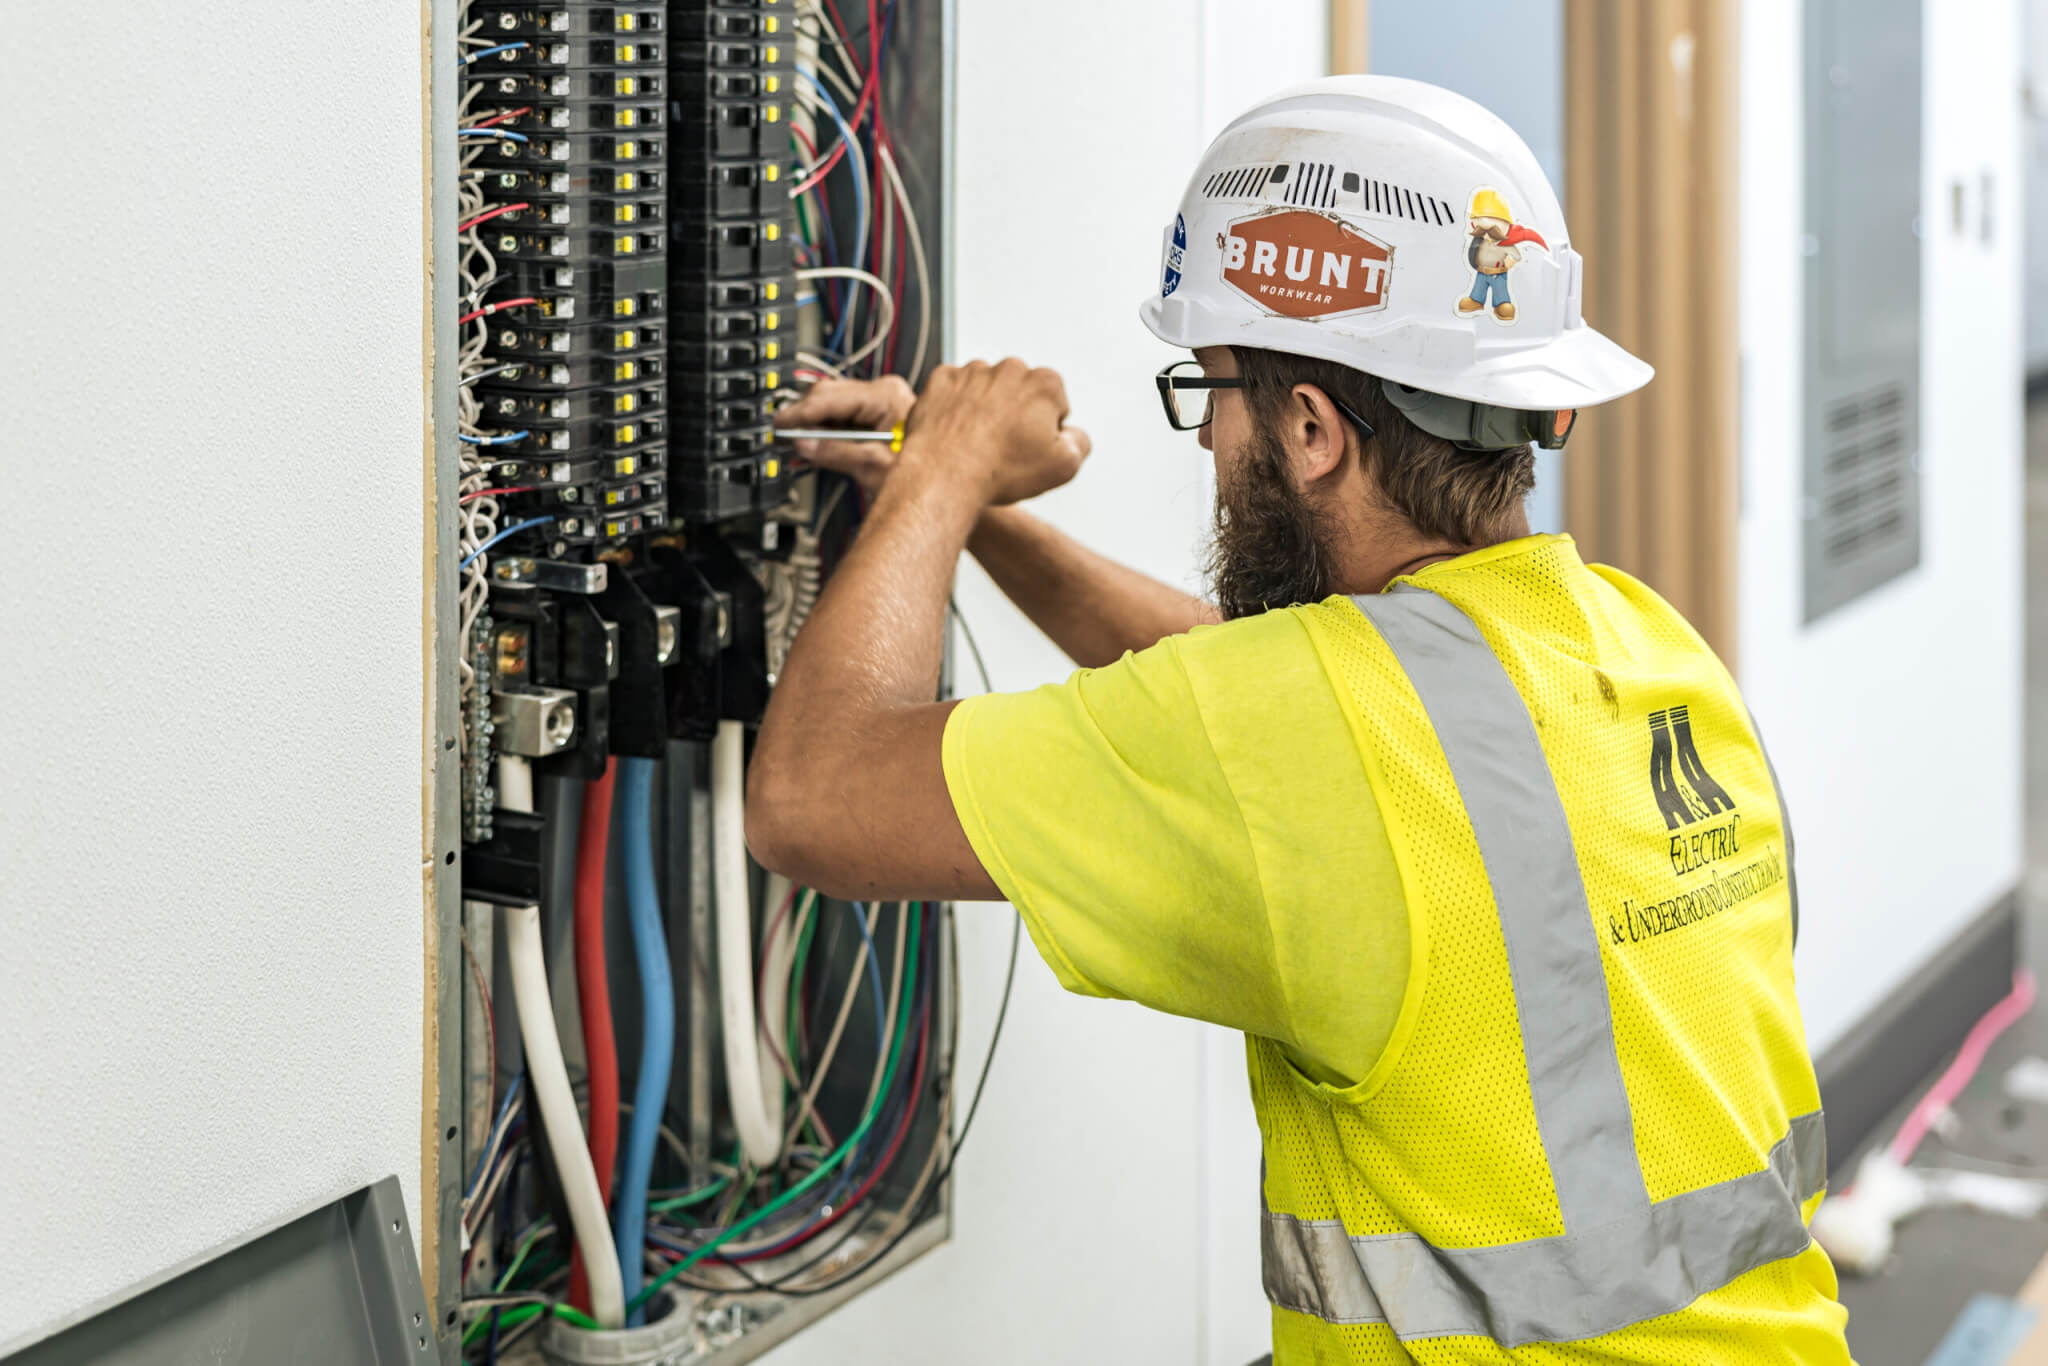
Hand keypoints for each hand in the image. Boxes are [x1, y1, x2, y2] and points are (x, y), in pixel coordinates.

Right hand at [773, 375, 915, 496]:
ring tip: (797, 443)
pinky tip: (816, 443)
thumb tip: (804, 444)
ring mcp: (882, 401)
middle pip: (828, 396)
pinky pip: (843, 415)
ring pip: (833, 405)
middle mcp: (885, 392)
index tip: (779, 424)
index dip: (800, 413)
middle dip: (804, 417)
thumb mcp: (874, 465)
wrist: (943, 483)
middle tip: (782, 436)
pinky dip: (828, 429)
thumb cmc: (925, 474)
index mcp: (887, 396)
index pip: (830, 397)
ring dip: (814, 424)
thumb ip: (835, 453)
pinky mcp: (879, 414)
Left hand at [898, 358, 1090, 506]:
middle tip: (1003, 450)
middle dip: (1015, 416)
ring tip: (976, 445)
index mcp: (1045, 383)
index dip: (1045, 432)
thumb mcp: (1064, 466)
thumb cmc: (1002, 470)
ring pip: (986, 390)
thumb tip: (1074, 433)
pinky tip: (955, 434)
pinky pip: (953, 391)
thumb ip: (1080, 442)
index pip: (1055, 405)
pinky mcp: (942, 379)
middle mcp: (1010, 368)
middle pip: (1020, 394)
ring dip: (984, 410)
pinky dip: (955, 408)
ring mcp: (973, 371)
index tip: (1029, 450)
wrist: (944, 475)